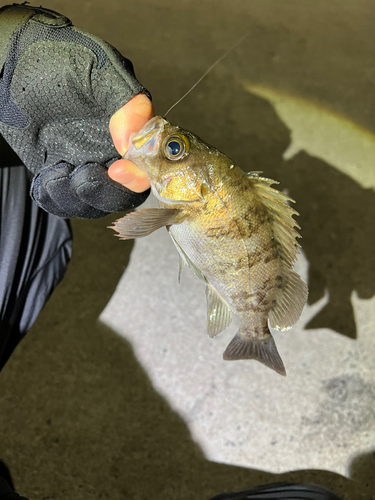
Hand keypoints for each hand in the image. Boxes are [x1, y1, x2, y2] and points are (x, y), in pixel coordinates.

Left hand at [0, 4, 152, 218]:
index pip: (149, 167)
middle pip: (125, 194)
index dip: (138, 176)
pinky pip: (62, 202)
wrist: (14, 65)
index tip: (118, 169)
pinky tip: (49, 174)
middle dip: (108, 193)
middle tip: (86, 174)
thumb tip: (132, 141)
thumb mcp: (100, 70)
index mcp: (131, 132)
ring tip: (62, 172)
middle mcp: (112, 153)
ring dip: (79, 196)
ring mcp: (85, 166)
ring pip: (94, 203)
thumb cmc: (59, 59)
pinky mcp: (58, 176)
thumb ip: (126, 101)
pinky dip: (56, 196)